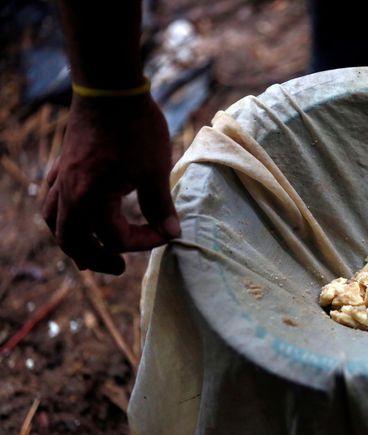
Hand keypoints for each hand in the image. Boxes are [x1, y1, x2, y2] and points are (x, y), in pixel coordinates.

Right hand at [42, 94, 179, 274]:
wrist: (110, 88)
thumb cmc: (135, 128)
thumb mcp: (155, 171)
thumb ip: (160, 206)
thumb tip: (172, 233)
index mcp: (91, 200)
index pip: (117, 238)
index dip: (147, 241)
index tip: (169, 232)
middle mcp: (68, 194)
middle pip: (74, 242)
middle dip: (98, 258)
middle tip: (119, 268)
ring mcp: (60, 179)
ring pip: (55, 224)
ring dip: (74, 243)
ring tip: (92, 255)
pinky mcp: (60, 166)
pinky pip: (50, 202)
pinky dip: (62, 218)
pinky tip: (75, 217)